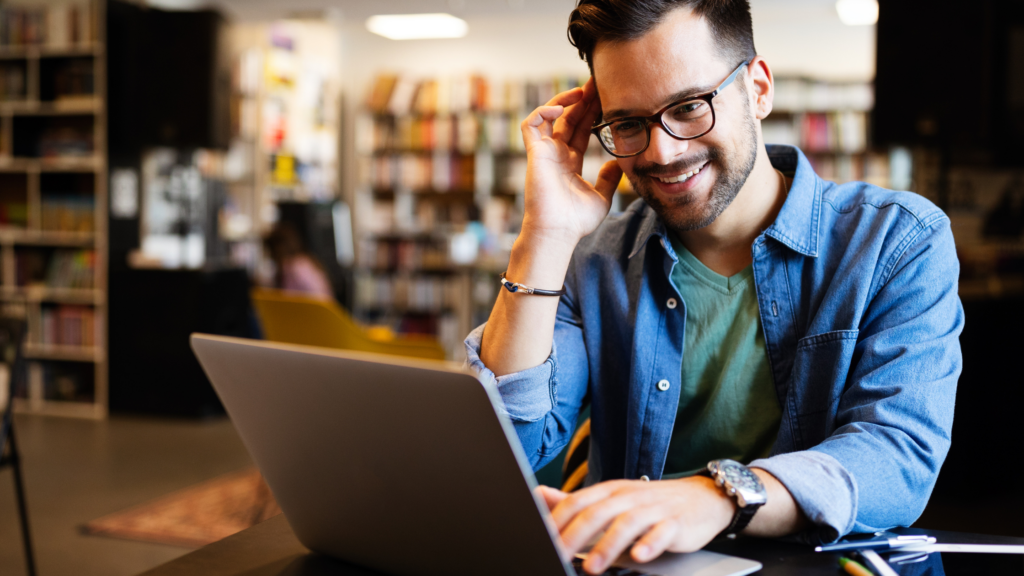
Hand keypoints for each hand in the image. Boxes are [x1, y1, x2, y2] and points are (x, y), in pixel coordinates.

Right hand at [520, 78, 622, 248]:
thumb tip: (616, 164)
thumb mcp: (601, 197)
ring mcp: (543, 153)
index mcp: (569, 162)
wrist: (558, 232)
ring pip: (549, 116)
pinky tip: (560, 108)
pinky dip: (543, 112)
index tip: (606, 98)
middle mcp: (555, 154)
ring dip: (563, 100)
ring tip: (581, 90)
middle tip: (598, 82)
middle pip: (568, 118)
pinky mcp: (534, 153)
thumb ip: (607, 179)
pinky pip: (531, 124)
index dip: (592, 113)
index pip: (580, 130)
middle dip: (582, 100)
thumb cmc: (575, 221)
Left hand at [541, 477, 734, 574]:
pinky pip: (662, 532)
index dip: (557, 520)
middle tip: (557, 555)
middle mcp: (629, 496)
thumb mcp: (612, 499)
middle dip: (574, 535)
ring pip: (627, 523)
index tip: (540, 539)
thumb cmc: (651, 503)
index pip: (578, 501)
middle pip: (597, 512)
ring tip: (591, 567)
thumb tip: (539, 496)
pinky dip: (649, 544)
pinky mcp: (676, 522)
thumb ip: (577, 503)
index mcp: (610, 490)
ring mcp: (653, 508)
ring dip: (607, 545)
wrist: (702, 498)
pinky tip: (639, 556)